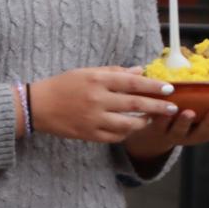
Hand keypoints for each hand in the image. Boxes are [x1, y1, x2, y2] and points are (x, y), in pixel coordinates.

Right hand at [30, 67, 178, 143]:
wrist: (36, 106)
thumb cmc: (61, 85)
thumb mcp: (86, 72)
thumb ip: (113, 72)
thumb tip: (139, 71)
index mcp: (97, 80)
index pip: (133, 82)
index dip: (153, 86)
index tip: (168, 89)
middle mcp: (97, 99)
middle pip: (135, 104)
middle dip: (157, 106)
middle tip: (172, 107)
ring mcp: (93, 119)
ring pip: (128, 124)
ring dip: (143, 122)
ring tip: (150, 119)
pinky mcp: (88, 134)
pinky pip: (115, 136)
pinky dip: (126, 132)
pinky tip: (130, 128)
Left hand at [124, 102, 208, 156]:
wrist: (153, 133)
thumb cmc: (183, 114)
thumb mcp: (199, 108)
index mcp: (208, 129)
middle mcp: (194, 135)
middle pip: (205, 132)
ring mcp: (174, 134)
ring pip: (181, 130)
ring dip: (185, 121)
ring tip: (188, 112)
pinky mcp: (156, 131)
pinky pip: (157, 124)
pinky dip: (159, 118)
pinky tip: (160, 111)